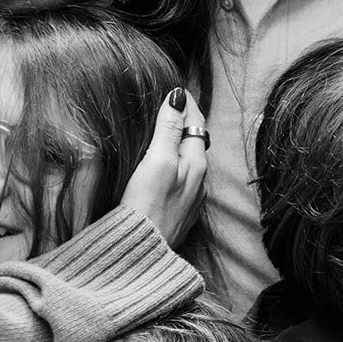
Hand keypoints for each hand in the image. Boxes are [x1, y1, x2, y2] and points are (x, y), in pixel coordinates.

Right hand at [119, 87, 207, 248]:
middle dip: (184, 121)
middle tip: (169, 104)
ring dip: (179, 143)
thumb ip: (169, 128)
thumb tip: (178, 96)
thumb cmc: (147, 206)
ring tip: (164, 130)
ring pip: (189, 160)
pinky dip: (174, 164)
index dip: (185, 102)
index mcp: (196, 163)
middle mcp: (200, 180)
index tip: (174, 88)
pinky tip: (161, 167)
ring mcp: (192, 198)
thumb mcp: (157, 160)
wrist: (142, 253)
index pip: (196, 121)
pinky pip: (181, 178)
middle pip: (195, 140)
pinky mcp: (180, 212)